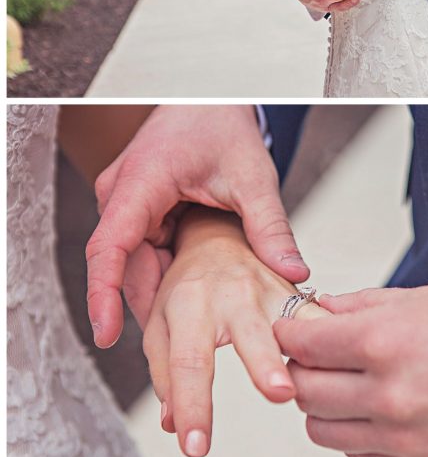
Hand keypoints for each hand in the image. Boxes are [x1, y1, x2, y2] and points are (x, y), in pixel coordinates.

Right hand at [86, 105, 307, 348]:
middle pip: (126, 267)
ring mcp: (129, 205)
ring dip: (165, 294)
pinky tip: (198, 300)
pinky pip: (149, 254)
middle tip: (177, 357)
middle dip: (149, 309)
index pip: (109, 245)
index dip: (103, 293)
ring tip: (194, 335)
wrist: (212, 99)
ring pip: (139, 266)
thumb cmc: (223, 124)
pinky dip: (172, 276)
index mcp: (141, 182)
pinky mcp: (141, 213)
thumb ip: (270, 226)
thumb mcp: (253, 176)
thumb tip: (294, 274)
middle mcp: (124, 196)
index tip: (106, 334)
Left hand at [142, 207, 325, 456]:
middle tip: (279, 394)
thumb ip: (166, 373)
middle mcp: (232, 294)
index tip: (195, 447)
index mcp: (189, 303)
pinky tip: (352, 362)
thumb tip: (175, 424)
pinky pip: (320, 318)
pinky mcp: (297, 290)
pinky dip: (335, 338)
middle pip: (250, 334)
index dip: (194, 407)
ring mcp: (270, 289)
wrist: (217, 235)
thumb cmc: (185, 286)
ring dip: (313, 352)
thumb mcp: (160, 323)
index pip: (189, 362)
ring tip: (325, 380)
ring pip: (297, 323)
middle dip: (266, 364)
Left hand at [274, 282, 427, 456]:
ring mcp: (405, 438)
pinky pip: (361, 452)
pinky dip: (356, 430)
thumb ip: (366, 306)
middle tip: (318, 352)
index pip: (301, 344)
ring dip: (324, 404)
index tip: (298, 327)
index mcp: (385, 342)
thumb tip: (322, 310)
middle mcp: (388, 396)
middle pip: (303, 390)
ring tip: (348, 381)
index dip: (292, 332)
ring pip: (323, 430)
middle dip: (302, 368)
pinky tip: (379, 406)